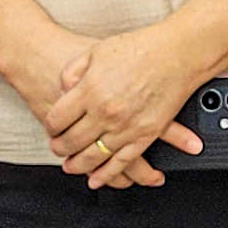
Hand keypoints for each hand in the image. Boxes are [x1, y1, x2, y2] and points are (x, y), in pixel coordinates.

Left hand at [42, 27, 208, 188]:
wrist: (177, 54)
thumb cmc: (141, 48)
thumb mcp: (95, 51)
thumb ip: (73, 71)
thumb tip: (63, 89)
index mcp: (90, 91)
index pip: (57, 120)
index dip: (50, 126)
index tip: (52, 128)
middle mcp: (105, 112)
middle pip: (71, 142)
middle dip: (59, 148)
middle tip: (57, 148)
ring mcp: (126, 127)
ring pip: (93, 156)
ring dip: (78, 165)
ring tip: (71, 166)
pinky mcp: (145, 135)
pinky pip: (121, 162)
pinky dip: (106, 175)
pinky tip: (97, 179)